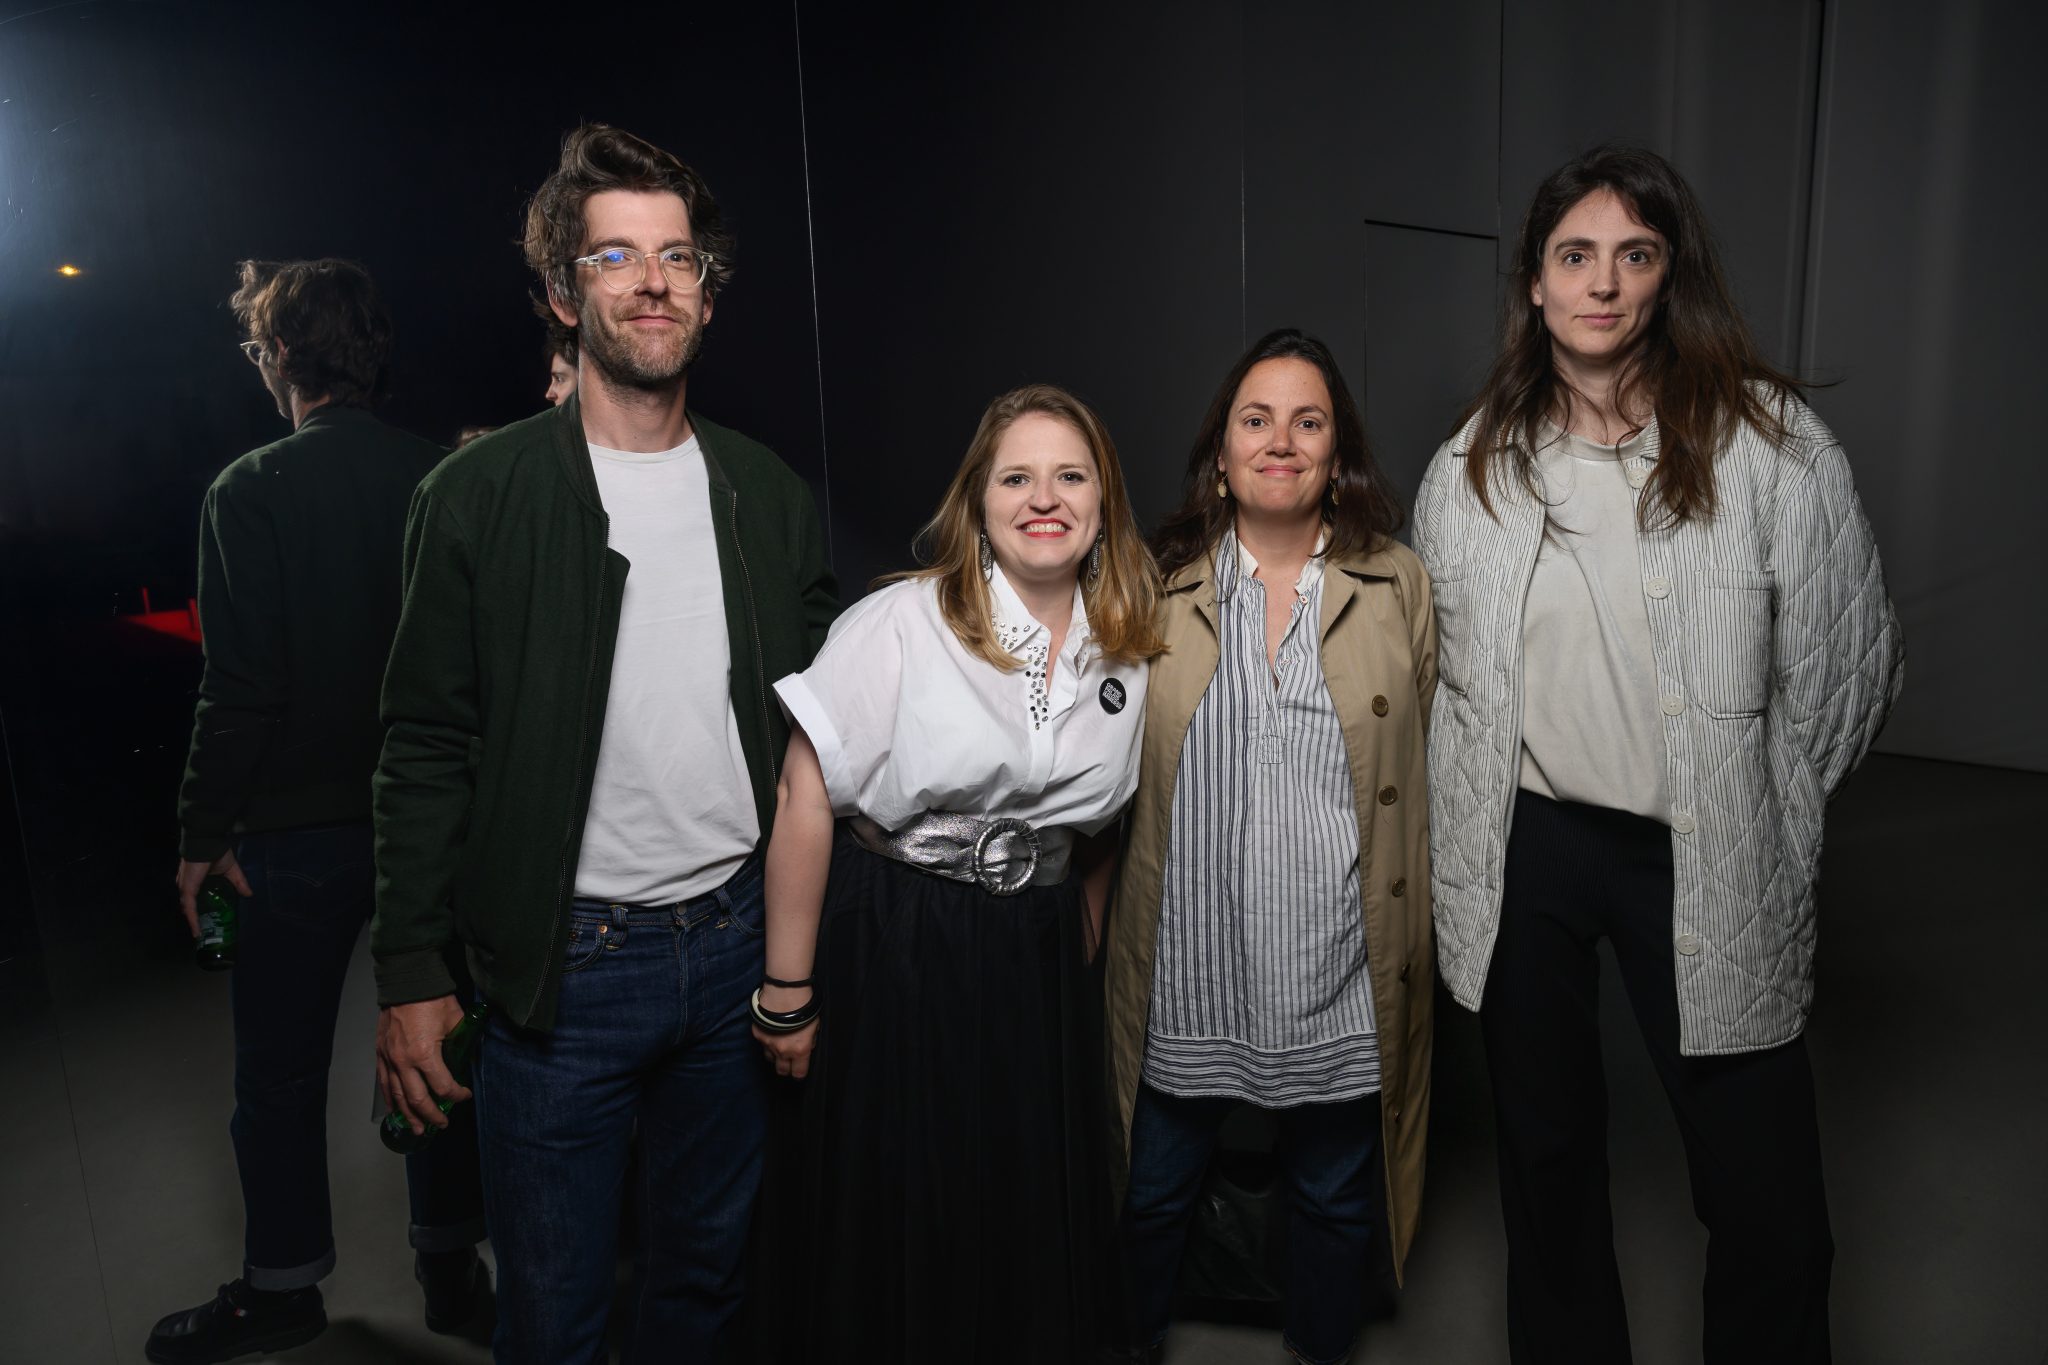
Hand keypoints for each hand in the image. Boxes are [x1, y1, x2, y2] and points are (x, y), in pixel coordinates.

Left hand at [174, 849, 252, 937]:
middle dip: (195, 918)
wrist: (207, 842)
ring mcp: (185, 888)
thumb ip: (239, 882)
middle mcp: (187, 885)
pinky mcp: (187, 890)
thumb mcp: (231, 870)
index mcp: (195, 880)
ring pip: (188, 910)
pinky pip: (189, 908)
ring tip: (200, 935)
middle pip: (189, 906)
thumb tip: (249, 894)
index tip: (206, 920)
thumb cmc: (217, 852)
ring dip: (193, 923)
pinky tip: (197, 931)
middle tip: (205, 930)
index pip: (194, 898)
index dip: (198, 909)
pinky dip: (192, 920)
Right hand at [376, 995, 468, 1133]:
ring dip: (409, 1115)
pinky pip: (384, 1083)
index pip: (443, 1086)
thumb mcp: (456, 1021)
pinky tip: (395, 1110)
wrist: (407, 981)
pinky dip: (390, 1099)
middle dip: (432, 1115)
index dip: (457, 1095)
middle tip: (443, 1124)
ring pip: (398, 1096)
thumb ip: (461, 1044)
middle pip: (418, 1100)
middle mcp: (404, 1062)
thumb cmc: (433, 999)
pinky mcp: (380, 1054)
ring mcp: (389, 1059)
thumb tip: (469, 1059)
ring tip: (418, 1130)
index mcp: (425, 1055)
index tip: (464, 1095)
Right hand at [752, 983, 817, 1078]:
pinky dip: (766, 1039)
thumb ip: (810, 1040)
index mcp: (799, 1050)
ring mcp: (768, 1043)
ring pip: (769, 1058)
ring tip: (779, 1046)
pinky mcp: (757, 1034)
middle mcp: (782, 1051)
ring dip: (775, 1055)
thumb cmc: (805, 1007)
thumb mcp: (815, 1025)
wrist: (785, 993)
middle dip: (786, 1068)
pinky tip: (771, 1030)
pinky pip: (762, 1043)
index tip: (799, 1072)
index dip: (799, 1074)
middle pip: (781, 1070)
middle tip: (788, 1062)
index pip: (798, 1073)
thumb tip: (807, 1046)